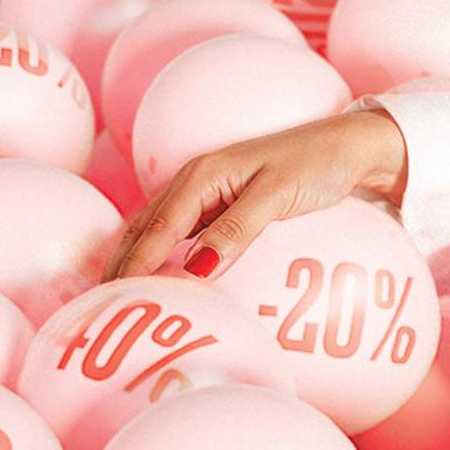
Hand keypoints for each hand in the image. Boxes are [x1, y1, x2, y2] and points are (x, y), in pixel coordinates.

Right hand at [105, 107, 411, 281]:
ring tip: (119, 294)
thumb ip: (236, 229)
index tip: (114, 294)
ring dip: (136, 258)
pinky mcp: (223, 203)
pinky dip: (162, 253)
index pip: (157, 227)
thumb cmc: (317, 164)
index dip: (134, 263)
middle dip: (121, 263)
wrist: (350, 146)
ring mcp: (208, 192)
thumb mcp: (278, 195)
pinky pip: (182, 231)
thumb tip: (195, 268)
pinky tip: (161, 275)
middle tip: (99, 302)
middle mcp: (196, 182)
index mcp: (202, 176)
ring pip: (159, 229)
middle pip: (146, 227)